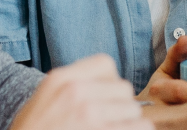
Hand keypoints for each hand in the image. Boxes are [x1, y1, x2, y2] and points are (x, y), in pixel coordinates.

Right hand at [9, 54, 150, 129]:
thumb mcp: (47, 97)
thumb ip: (75, 85)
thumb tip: (110, 88)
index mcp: (62, 78)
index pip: (106, 64)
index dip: (109, 83)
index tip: (103, 98)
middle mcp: (76, 92)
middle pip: (123, 89)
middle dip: (120, 106)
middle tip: (107, 120)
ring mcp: (89, 114)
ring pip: (133, 110)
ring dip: (128, 122)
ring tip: (111, 128)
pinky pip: (140, 127)